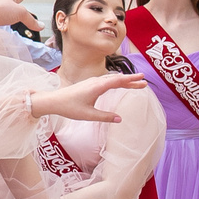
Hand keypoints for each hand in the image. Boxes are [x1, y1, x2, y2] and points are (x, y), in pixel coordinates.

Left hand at [27, 71, 142, 125]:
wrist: (54, 101)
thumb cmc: (70, 107)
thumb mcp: (88, 115)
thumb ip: (105, 117)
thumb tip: (120, 119)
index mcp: (97, 87)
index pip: (118, 81)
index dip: (131, 80)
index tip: (142, 79)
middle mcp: (96, 82)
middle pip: (117, 79)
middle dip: (131, 81)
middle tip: (144, 83)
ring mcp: (92, 82)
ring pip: (111, 79)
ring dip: (124, 81)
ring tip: (136, 84)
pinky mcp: (89, 84)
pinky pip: (106, 80)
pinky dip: (116, 81)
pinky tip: (119, 84)